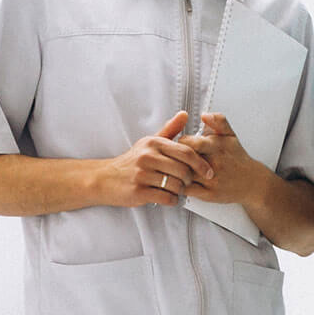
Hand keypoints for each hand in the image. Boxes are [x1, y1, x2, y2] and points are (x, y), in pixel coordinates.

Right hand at [93, 111, 211, 207]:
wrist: (105, 178)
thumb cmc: (131, 161)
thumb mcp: (149, 142)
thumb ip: (170, 129)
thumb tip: (184, 115)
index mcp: (153, 143)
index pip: (186, 152)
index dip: (201, 163)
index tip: (208, 171)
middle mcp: (147, 157)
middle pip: (183, 170)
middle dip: (190, 180)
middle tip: (187, 182)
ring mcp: (142, 174)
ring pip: (176, 185)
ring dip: (180, 191)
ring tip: (176, 189)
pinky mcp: (139, 191)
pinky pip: (166, 198)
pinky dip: (171, 200)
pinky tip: (167, 196)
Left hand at [180, 113, 274, 205]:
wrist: (252, 182)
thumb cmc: (237, 158)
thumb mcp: (230, 135)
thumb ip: (218, 120)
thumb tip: (205, 115)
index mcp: (217, 147)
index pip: (188, 142)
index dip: (180, 143)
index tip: (179, 144)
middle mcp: (214, 163)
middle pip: (184, 159)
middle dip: (175, 157)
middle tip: (173, 157)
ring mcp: (211, 180)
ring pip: (183, 175)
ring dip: (175, 171)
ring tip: (173, 168)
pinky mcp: (209, 194)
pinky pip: (187, 190)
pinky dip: (179, 185)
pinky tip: (178, 180)